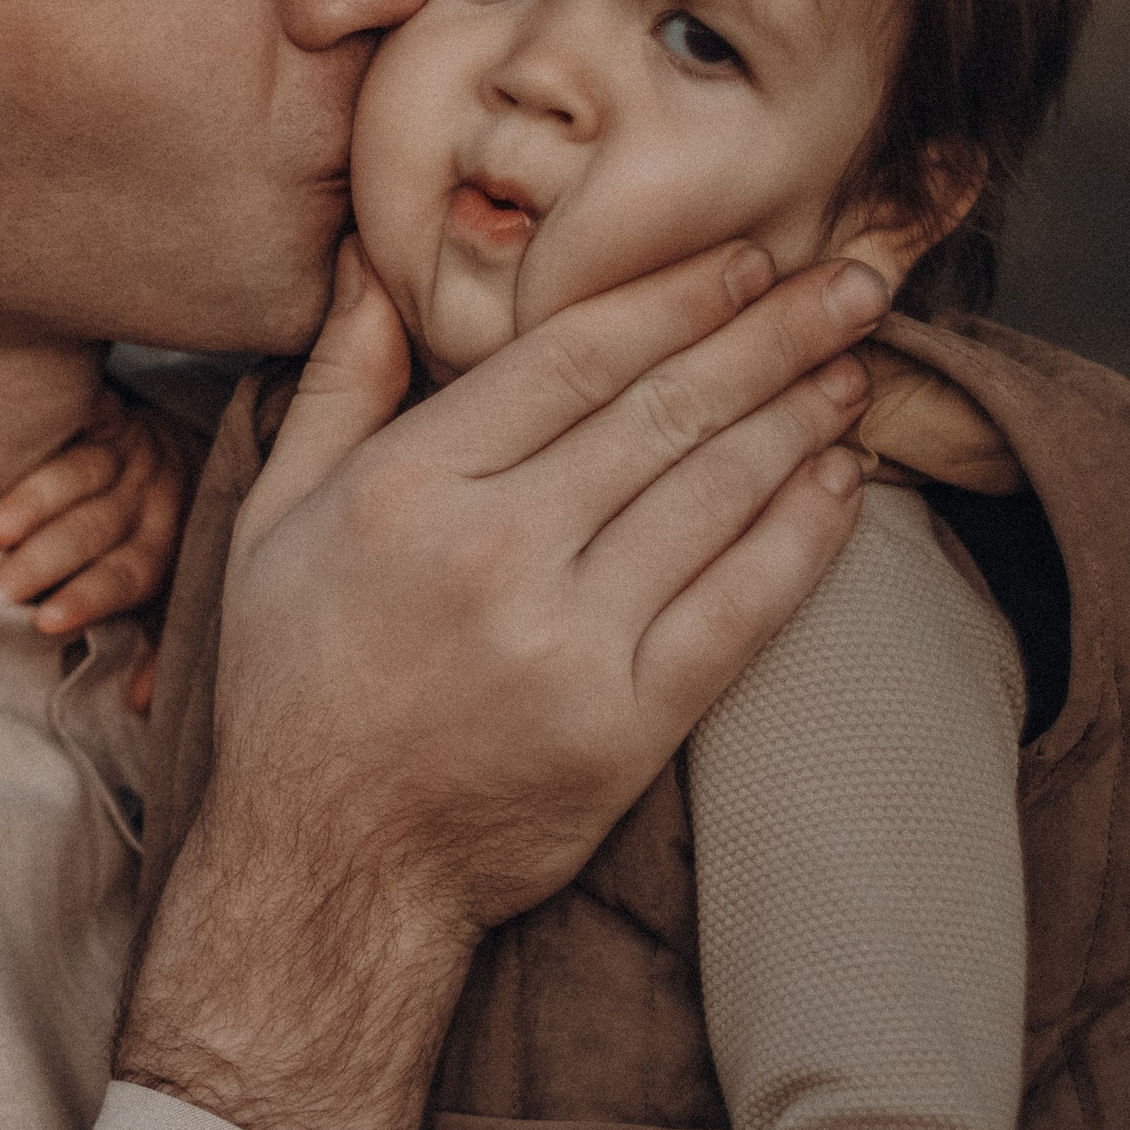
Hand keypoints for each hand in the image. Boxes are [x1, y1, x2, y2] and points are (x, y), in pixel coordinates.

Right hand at [0, 389, 201, 708]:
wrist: (192, 452)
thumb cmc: (167, 543)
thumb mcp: (177, 597)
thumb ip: (159, 648)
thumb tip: (138, 703)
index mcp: (163, 546)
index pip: (125, 576)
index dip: (87, 599)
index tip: (44, 623)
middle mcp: (148, 497)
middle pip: (94, 530)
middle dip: (43, 562)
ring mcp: (128, 449)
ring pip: (80, 473)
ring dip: (34, 501)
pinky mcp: (108, 412)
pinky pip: (80, 412)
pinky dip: (47, 422)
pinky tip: (5, 431)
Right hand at [119, 234, 885, 1129]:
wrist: (330, 873)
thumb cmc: (297, 691)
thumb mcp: (272, 523)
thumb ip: (335, 387)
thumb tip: (373, 260)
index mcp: (405, 491)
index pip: (570, 357)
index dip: (673, 297)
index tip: (745, 256)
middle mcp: (490, 556)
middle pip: (663, 411)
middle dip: (772, 334)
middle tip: (853, 278)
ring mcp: (565, 645)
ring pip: (712, 496)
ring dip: (801, 419)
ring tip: (857, 366)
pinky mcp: (625, 727)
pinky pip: (739, 608)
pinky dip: (801, 537)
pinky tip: (842, 483)